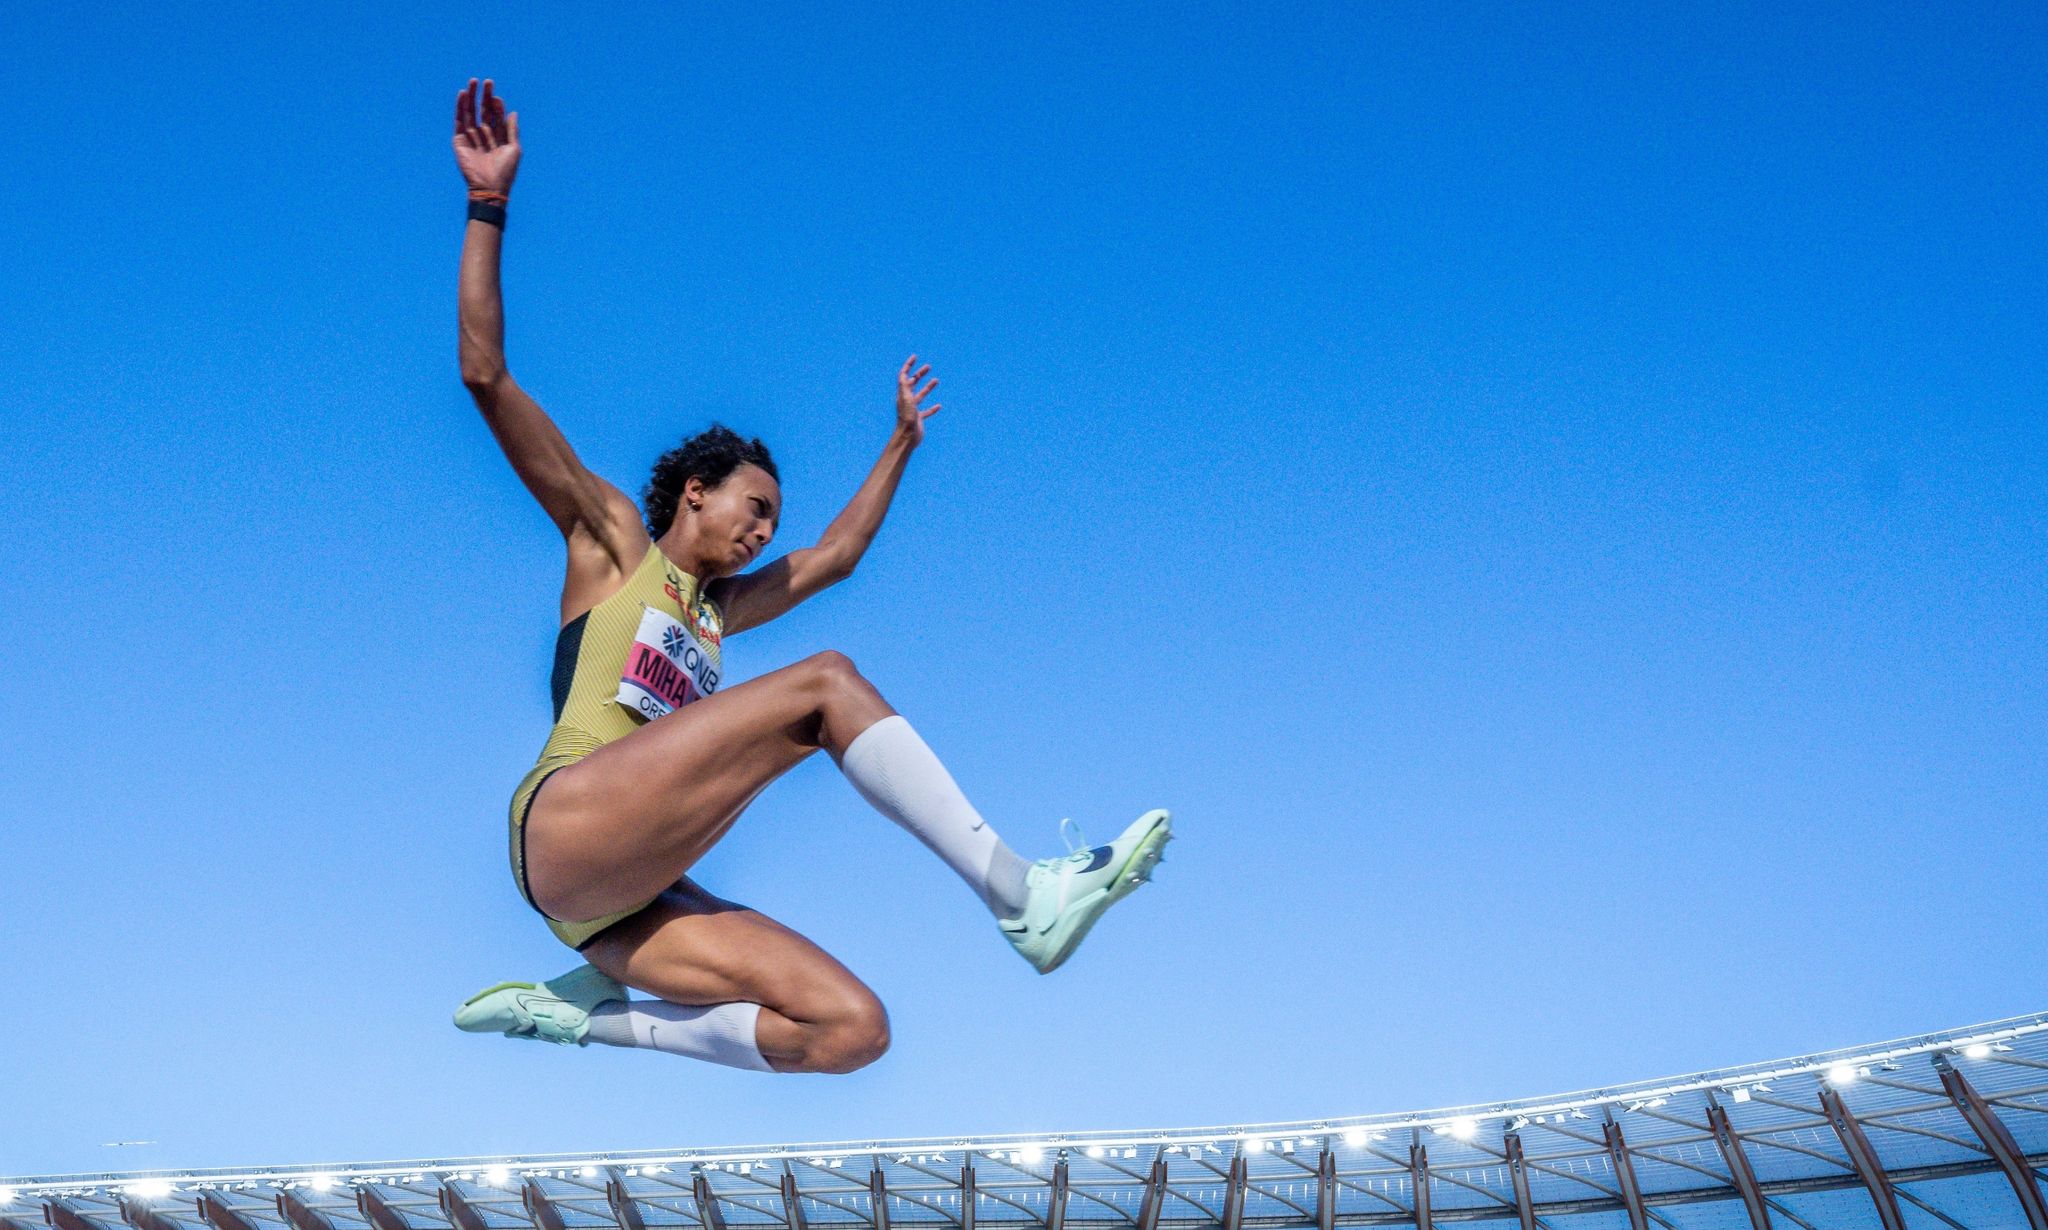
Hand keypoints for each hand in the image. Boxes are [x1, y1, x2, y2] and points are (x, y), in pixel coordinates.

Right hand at [453, 78, 520, 195]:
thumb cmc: (505, 171)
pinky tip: (463, 95)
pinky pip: (459, 120)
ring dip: (471, 97)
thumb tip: (513, 112)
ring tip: (473, 82)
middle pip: (483, 111)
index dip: (496, 105)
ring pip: (470, 112)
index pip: (496, 115)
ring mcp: (471, 137)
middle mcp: (484, 135)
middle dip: (485, 96)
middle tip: (487, 82)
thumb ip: (512, 130)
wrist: (490, 187)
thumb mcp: (514, 149)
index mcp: (497, 137)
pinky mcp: (459, 140)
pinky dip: (460, 107)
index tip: (497, 97)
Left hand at [896, 355, 940, 443]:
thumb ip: (904, 387)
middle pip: (912, 383)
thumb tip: (904, 375)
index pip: (903, 376)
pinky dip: (932, 408)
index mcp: (903, 394)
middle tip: (928, 367)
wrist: (907, 436)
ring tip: (936, 380)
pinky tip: (939, 406)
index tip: (915, 357)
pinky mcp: (918, 418)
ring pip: (920, 395)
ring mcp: (913, 409)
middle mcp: (907, 400)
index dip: (908, 366)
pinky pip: (926, 411)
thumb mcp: (906, 399)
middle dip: (919, 374)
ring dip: (927, 387)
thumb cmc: (906, 418)